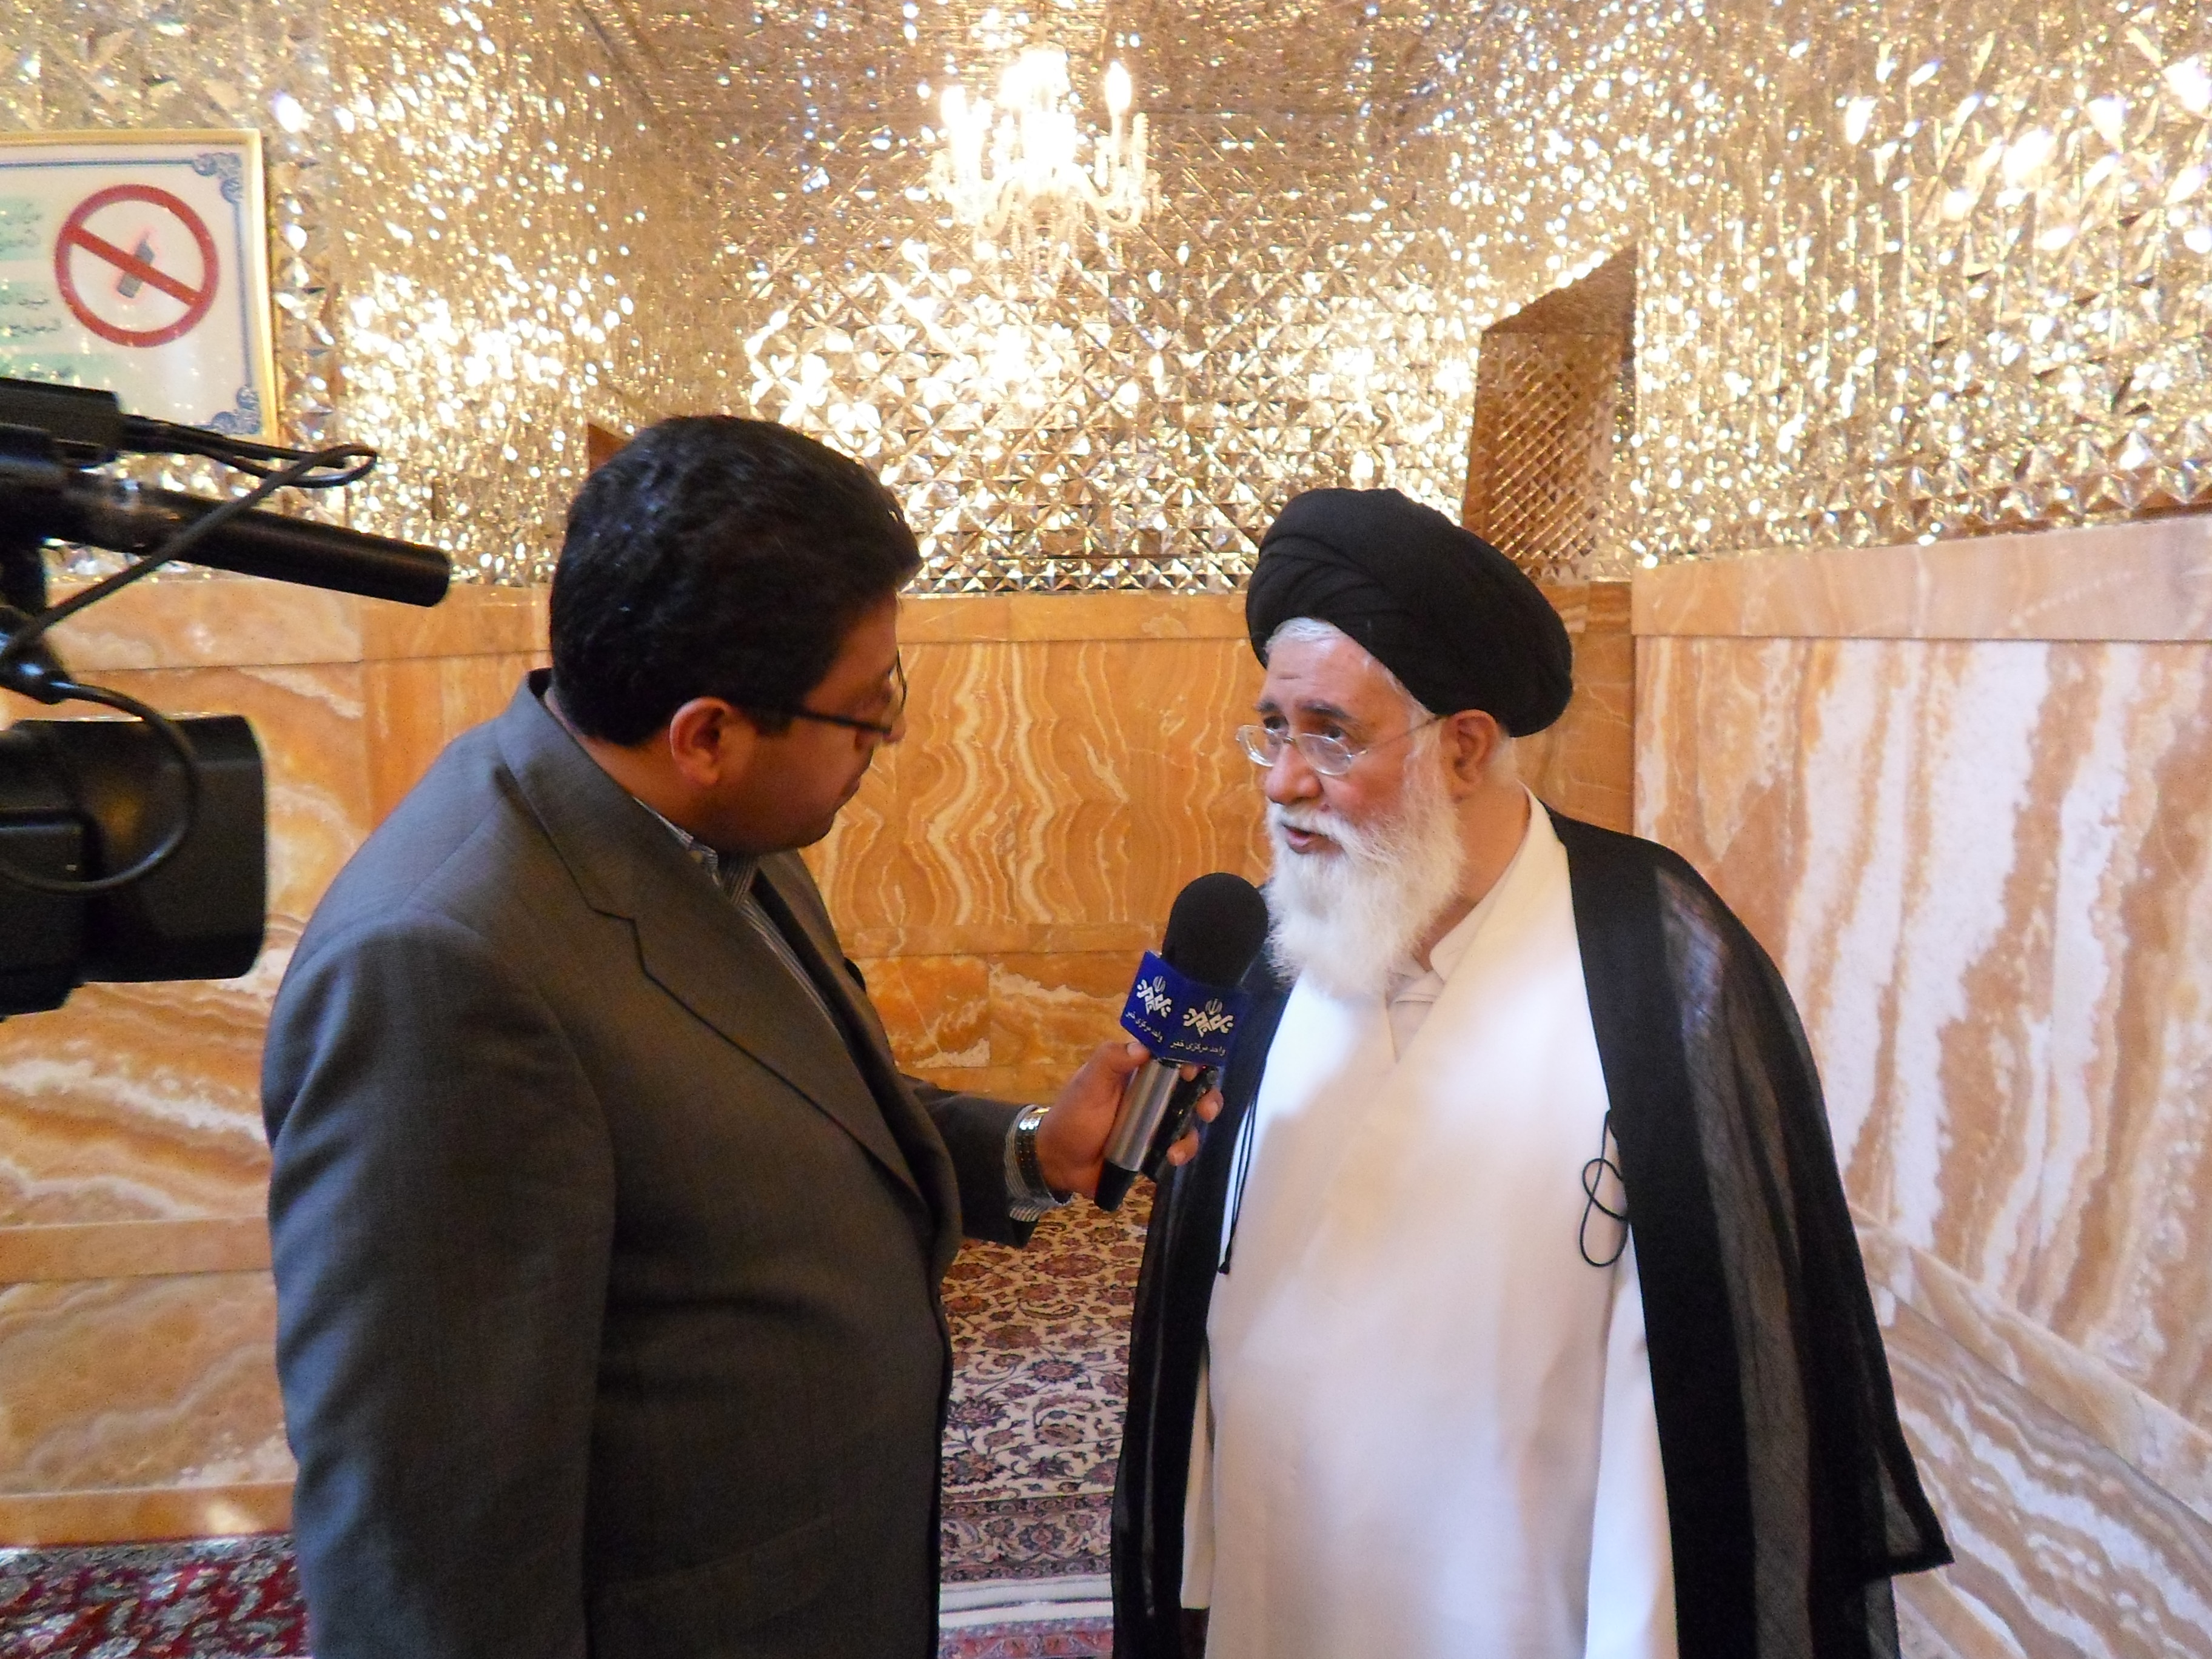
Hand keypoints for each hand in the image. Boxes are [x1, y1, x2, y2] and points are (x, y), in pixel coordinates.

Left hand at [1034, 1039, 1224, 1200]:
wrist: (1060, 1162)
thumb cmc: (1073, 1115)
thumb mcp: (1088, 1083)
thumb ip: (1110, 1060)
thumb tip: (1143, 1047)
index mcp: (1140, 1072)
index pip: (1175, 1057)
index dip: (1193, 1059)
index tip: (1196, 1068)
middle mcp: (1155, 1095)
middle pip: (1194, 1090)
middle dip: (1209, 1097)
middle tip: (1207, 1109)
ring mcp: (1158, 1124)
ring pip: (1191, 1122)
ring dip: (1192, 1134)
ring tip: (1176, 1150)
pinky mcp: (1157, 1150)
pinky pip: (1180, 1148)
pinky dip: (1182, 1153)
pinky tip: (1170, 1159)